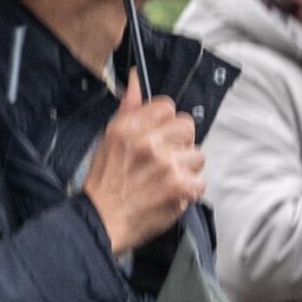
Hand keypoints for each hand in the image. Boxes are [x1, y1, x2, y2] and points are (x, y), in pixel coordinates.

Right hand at [83, 74, 205, 255]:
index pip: (167, 107)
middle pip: (187, 127)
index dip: (166, 123)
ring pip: (197, 155)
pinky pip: (200, 181)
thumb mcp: (108, 139)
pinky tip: (173, 195)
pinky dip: (189, 192)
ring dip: (186, 169)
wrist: (101, 222)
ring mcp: (167, 165)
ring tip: (168, 181)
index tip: (160, 138)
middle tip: (166, 160)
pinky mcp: (179, 188)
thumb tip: (137, 78)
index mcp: (129, 127)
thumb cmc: (104, 183)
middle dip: (180, 144)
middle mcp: (149, 142)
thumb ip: (128, 109)